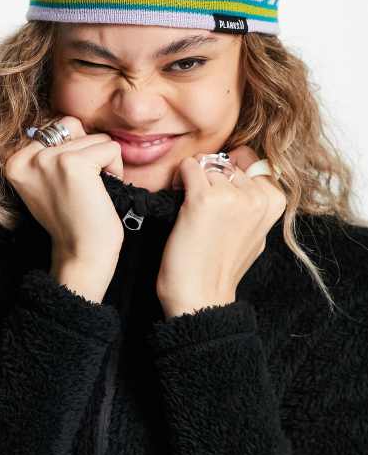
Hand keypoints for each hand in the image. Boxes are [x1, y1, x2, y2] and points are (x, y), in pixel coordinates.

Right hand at [4, 115, 124, 301]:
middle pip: (74, 127)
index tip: (68, 187)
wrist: (80, 254)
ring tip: (92, 191)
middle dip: (89, 153)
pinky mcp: (73, 163)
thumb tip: (72, 123)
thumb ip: (49, 151)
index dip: (74, 153)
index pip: (55, 128)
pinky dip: (116, 168)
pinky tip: (103, 191)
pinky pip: (110, 147)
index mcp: (14, 161)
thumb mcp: (46, 182)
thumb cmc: (71, 219)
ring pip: (94, 136)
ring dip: (103, 162)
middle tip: (83, 188)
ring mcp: (48, 158)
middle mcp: (27, 157)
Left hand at [157, 145, 286, 318]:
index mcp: (275, 201)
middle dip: (211, 176)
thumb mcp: (255, 232)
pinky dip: (180, 179)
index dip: (230, 169)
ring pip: (206, 164)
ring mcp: (232, 196)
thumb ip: (255, 201)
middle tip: (203, 205)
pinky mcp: (203, 199)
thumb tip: (242, 171)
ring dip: (194, 180)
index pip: (250, 158)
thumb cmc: (222, 266)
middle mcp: (257, 196)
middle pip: (225, 161)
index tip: (220, 189)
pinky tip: (181, 201)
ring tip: (193, 209)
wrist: (200, 296)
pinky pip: (188, 167)